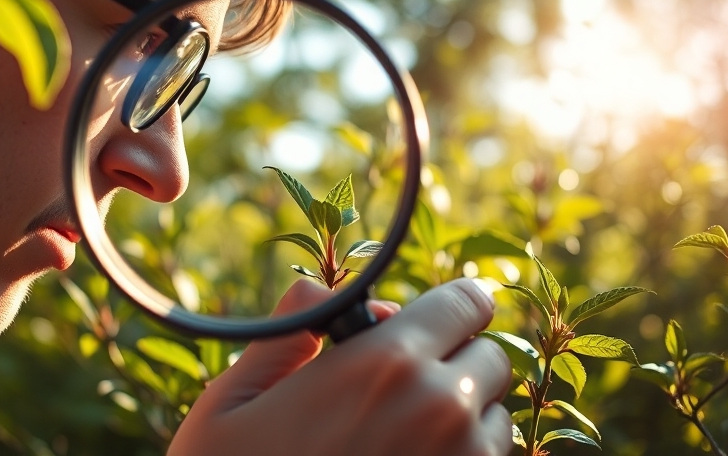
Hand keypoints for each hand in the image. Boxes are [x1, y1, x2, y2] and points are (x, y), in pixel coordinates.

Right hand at [168, 278, 511, 455]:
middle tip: (399, 385)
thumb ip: (285, 332)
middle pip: (491, 356)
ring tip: (399, 437)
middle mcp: (442, 409)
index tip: (426, 321)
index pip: (468, 301)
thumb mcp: (231, 403)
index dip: (450, 305)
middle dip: (454, 359)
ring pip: (496, 417)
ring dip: (464, 415)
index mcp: (387, 363)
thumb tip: (319, 291)